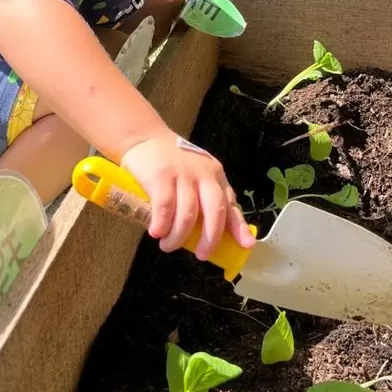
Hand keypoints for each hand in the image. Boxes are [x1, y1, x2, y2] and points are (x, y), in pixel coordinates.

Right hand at [120, 132, 255, 260]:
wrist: (145, 137)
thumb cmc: (171, 162)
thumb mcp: (195, 175)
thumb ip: (204, 198)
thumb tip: (209, 235)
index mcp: (215, 175)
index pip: (230, 203)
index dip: (239, 226)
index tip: (246, 245)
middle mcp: (203, 174)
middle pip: (215, 210)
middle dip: (210, 238)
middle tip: (201, 254)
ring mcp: (182, 174)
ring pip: (189, 214)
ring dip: (178, 237)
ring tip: (168, 245)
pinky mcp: (161, 176)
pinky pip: (165, 208)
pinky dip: (162, 225)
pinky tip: (156, 232)